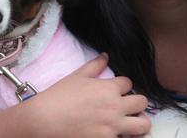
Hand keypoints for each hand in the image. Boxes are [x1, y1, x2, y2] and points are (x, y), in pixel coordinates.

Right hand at [0, 54, 150, 137]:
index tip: (115, 91)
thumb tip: (106, 55)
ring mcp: (113, 126)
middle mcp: (116, 106)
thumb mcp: (77, 76)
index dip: (123, 87)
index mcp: (109, 88)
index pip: (129, 83)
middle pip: (143, 102)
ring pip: (143, 125)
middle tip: (127, 109)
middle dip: (137, 104)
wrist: (43, 120)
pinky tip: (115, 134)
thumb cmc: (58, 97)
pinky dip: (124, 137)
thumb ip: (94, 65)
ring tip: (130, 124)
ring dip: (139, 123)